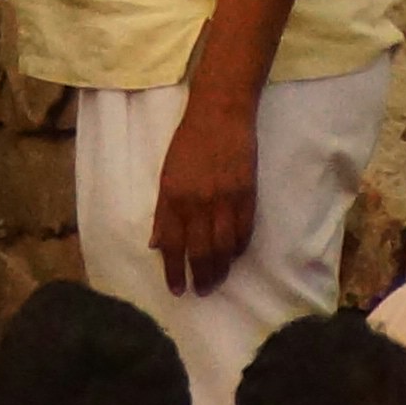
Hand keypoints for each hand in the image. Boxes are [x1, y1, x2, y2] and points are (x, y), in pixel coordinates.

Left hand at [148, 87, 260, 294]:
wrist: (220, 113)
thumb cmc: (188, 142)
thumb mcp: (167, 175)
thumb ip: (163, 212)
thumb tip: (157, 244)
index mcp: (174, 198)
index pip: (174, 246)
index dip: (174, 271)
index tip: (178, 289)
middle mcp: (198, 203)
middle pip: (201, 252)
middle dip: (201, 277)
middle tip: (202, 291)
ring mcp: (225, 200)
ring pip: (224, 247)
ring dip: (221, 269)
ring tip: (217, 280)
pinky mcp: (247, 194)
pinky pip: (244, 231)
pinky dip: (239, 247)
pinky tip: (235, 255)